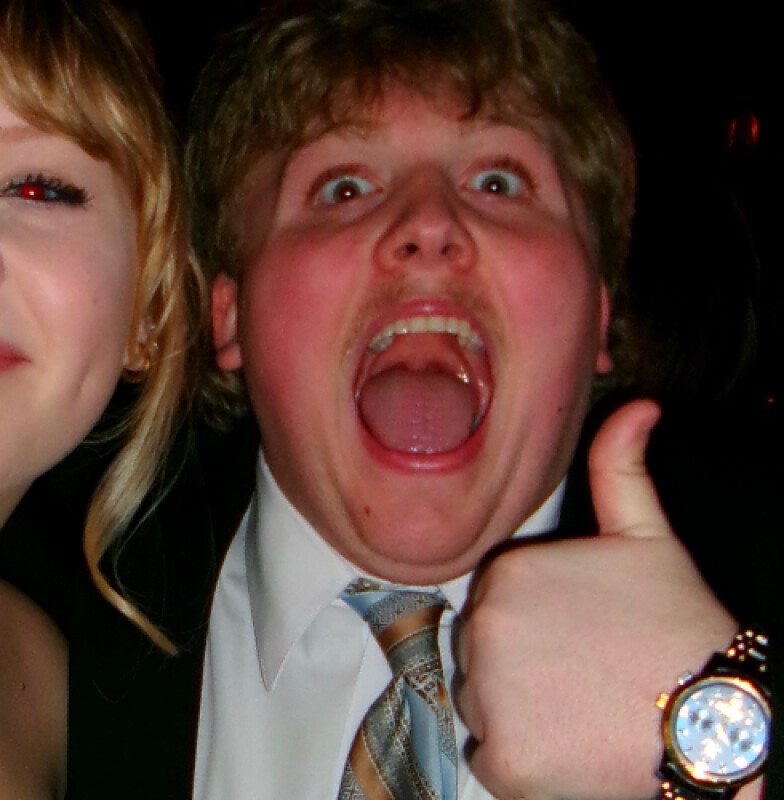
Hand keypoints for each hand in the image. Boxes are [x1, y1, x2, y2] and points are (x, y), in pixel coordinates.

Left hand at [454, 399, 738, 799]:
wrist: (713, 718)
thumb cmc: (677, 625)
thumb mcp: (646, 535)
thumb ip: (621, 467)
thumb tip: (638, 408)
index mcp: (506, 570)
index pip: (496, 602)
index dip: (536, 622)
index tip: (575, 634)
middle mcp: (483, 626)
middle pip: (483, 650)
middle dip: (521, 664)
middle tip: (581, 672)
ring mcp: (488, 694)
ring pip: (481, 701)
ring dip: (517, 709)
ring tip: (577, 705)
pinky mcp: (501, 759)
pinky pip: (488, 755)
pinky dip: (520, 758)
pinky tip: (569, 743)